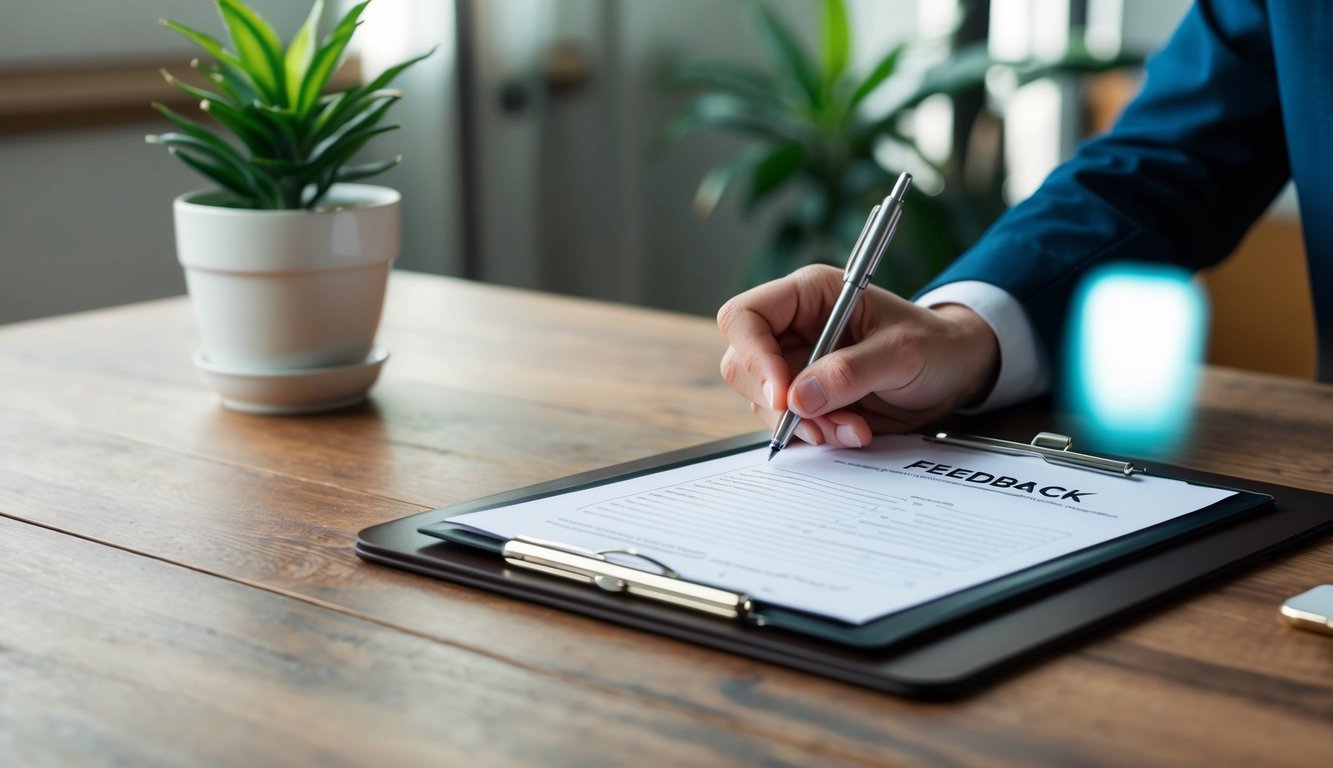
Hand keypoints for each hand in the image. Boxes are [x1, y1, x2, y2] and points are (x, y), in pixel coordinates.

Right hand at [717, 264, 999, 447]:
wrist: (956, 373)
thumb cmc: (934, 345)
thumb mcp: (901, 353)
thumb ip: (850, 372)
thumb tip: (799, 398)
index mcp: (809, 295)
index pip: (745, 317)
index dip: (754, 356)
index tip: (783, 395)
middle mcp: (793, 328)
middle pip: (742, 364)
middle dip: (777, 402)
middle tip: (816, 423)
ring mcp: (796, 365)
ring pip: (763, 401)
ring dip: (803, 425)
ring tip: (853, 426)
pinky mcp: (807, 398)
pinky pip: (789, 423)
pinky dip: (816, 435)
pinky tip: (853, 430)